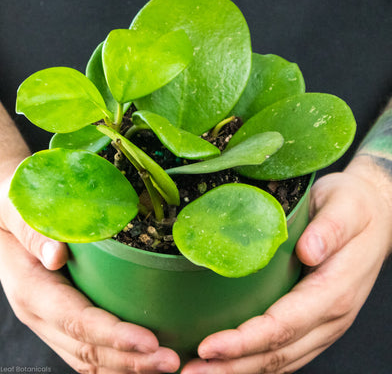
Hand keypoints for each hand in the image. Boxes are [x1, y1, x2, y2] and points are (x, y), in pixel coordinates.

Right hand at [0, 178, 179, 372]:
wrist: (8, 224)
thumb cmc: (17, 209)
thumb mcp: (16, 208)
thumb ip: (33, 231)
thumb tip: (57, 256)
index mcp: (31, 290)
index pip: (75, 320)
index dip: (112, 334)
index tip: (149, 340)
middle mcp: (40, 315)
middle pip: (87, 350)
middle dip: (130, 360)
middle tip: (172, 361)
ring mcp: (51, 323)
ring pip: (89, 359)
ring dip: (128, 368)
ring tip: (168, 365)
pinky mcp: (63, 321)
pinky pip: (89, 352)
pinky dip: (117, 363)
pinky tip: (145, 362)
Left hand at [182, 158, 391, 373]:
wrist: (376, 215)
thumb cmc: (355, 207)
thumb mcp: (347, 206)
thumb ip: (330, 229)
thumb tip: (310, 250)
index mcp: (334, 291)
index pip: (284, 326)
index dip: (245, 341)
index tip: (209, 346)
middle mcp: (331, 316)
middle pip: (278, 353)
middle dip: (232, 365)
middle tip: (190, 371)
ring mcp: (325, 322)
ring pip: (281, 360)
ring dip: (240, 369)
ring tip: (202, 372)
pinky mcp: (317, 319)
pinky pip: (287, 351)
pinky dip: (257, 362)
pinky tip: (233, 362)